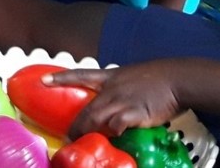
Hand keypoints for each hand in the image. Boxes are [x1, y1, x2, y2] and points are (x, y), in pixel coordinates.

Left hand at [47, 63, 184, 138]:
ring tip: (81, 143)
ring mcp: (122, 100)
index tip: (42, 80)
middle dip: (76, 126)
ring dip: (87, 131)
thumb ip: (120, 89)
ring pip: (96, 117)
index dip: (61, 78)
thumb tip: (113, 103)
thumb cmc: (157, 79)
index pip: (80, 75)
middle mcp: (111, 89)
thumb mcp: (132, 78)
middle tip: (68, 138)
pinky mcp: (134, 112)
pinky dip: (112, 130)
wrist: (176, 79)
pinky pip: (118, 123)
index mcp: (110, 77)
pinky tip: (111, 135)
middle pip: (87, 109)